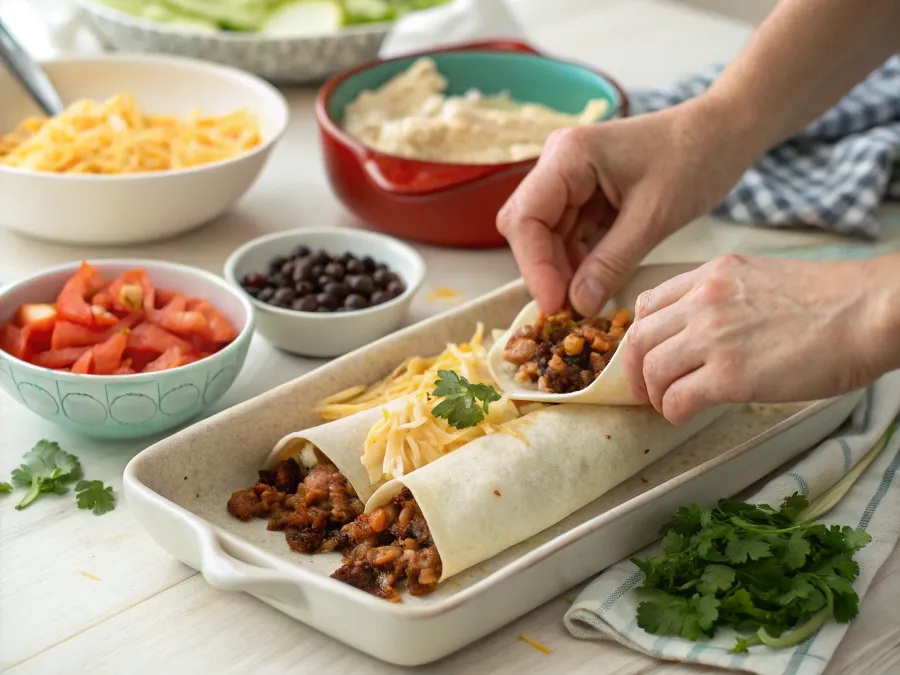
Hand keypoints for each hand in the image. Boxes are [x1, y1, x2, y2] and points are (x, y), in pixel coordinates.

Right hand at [497, 99, 752, 317]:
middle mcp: (558, 162)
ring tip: (585, 301)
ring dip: (560, 269)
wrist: (724, 131)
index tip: (556, 306)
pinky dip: (576, 261)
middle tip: (569, 310)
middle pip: (527, 227)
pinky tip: (595, 282)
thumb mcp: (654, 217)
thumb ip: (612, 263)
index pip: (526, 219)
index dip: (535, 267)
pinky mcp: (584, 192)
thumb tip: (577, 306)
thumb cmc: (696, 159)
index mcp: (568, 156)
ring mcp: (568, 177)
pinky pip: (566, 233)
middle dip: (544, 270)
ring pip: (544, 235)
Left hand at [623, 254, 886, 424]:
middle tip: (645, 391)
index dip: (639, 338)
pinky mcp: (730, 375)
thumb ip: (723, 297)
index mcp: (712, 275)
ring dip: (654, 395)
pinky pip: (678, 398)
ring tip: (668, 406)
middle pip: (640, 339)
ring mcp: (714, 337)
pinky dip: (673, 412)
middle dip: (634, 371)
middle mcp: (704, 301)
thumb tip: (702, 329)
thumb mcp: (760, 279)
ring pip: (652, 369)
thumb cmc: (829, 301)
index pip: (648, 304)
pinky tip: (684, 416)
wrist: (869, 312)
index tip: (645, 357)